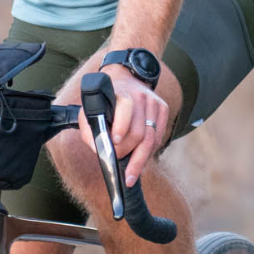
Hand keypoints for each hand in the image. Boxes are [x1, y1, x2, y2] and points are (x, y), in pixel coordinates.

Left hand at [76, 64, 168, 187]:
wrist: (125, 79)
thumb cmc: (106, 101)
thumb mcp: (91, 109)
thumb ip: (90, 130)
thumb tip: (99, 151)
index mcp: (122, 93)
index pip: (126, 108)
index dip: (121, 127)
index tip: (114, 143)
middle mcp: (141, 96)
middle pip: (140, 133)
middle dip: (129, 153)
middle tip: (121, 168)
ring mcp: (154, 103)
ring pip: (152, 139)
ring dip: (141, 160)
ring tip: (132, 174)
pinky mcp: (163, 109)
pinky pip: (159, 138)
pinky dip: (149, 153)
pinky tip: (141, 162)